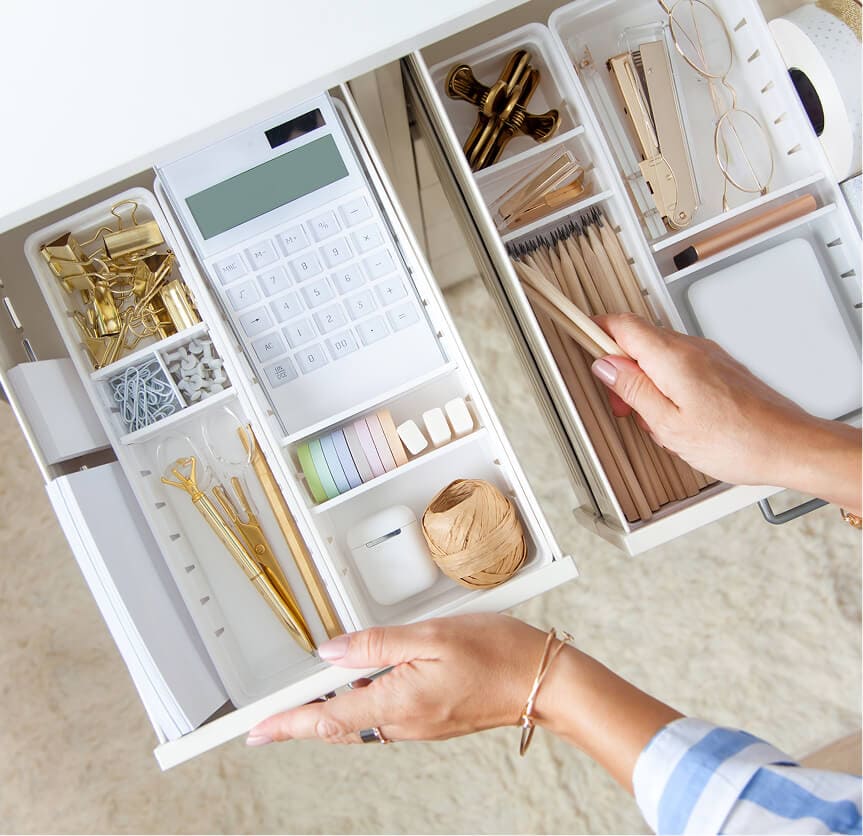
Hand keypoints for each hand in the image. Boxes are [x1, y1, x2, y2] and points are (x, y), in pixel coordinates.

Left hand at [246, 613, 681, 793]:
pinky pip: (382, 715)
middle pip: (339, 723)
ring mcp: (418, 724)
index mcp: (399, 702)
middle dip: (301, 721)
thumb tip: (332, 652)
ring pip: (359, 720)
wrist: (541, 681)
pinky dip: (359, 705)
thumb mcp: (432, 636)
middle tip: (268, 718)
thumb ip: (377, 645)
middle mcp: (404, 721)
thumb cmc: (496, 652)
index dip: (289, 724)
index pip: (329, 717)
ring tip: (303, 699)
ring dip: (329, 712)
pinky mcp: (430, 718)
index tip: (257, 731)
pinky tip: (357, 686)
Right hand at [590, 314, 860, 507]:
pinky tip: (673, 418)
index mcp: (672, 358)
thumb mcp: (669, 424)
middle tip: (621, 405)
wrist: (790, 446)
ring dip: (643, 382)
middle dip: (619, 369)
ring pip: (657, 356)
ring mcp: (707, 356)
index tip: (576, 333)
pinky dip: (665, 387)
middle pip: (638, 340)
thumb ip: (633, 390)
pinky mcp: (719, 369)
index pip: (621, 325)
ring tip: (652, 419)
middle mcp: (691, 349)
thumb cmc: (738, 441)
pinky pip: (678, 367)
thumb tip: (606, 366)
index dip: (594, 329)